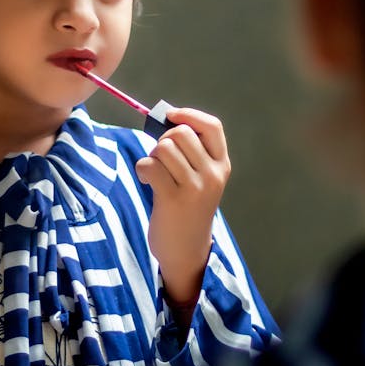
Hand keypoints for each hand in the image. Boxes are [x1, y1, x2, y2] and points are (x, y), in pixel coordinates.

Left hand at [135, 106, 230, 306]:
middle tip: (161, 159)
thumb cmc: (188, 209)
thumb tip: (166, 120)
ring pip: (163, 148)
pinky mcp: (173, 199)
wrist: (187, 250)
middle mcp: (212, 175)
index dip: (189, 115)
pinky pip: (150, 165)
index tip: (171, 116)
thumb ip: (192, 152)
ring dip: (151, 157)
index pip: (212, 127)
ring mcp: (195, 187)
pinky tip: (147, 181)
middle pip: (180, 133)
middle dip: (163, 140)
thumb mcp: (202, 180)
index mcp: (221, 165)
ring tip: (155, 174)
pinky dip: (142, 169)